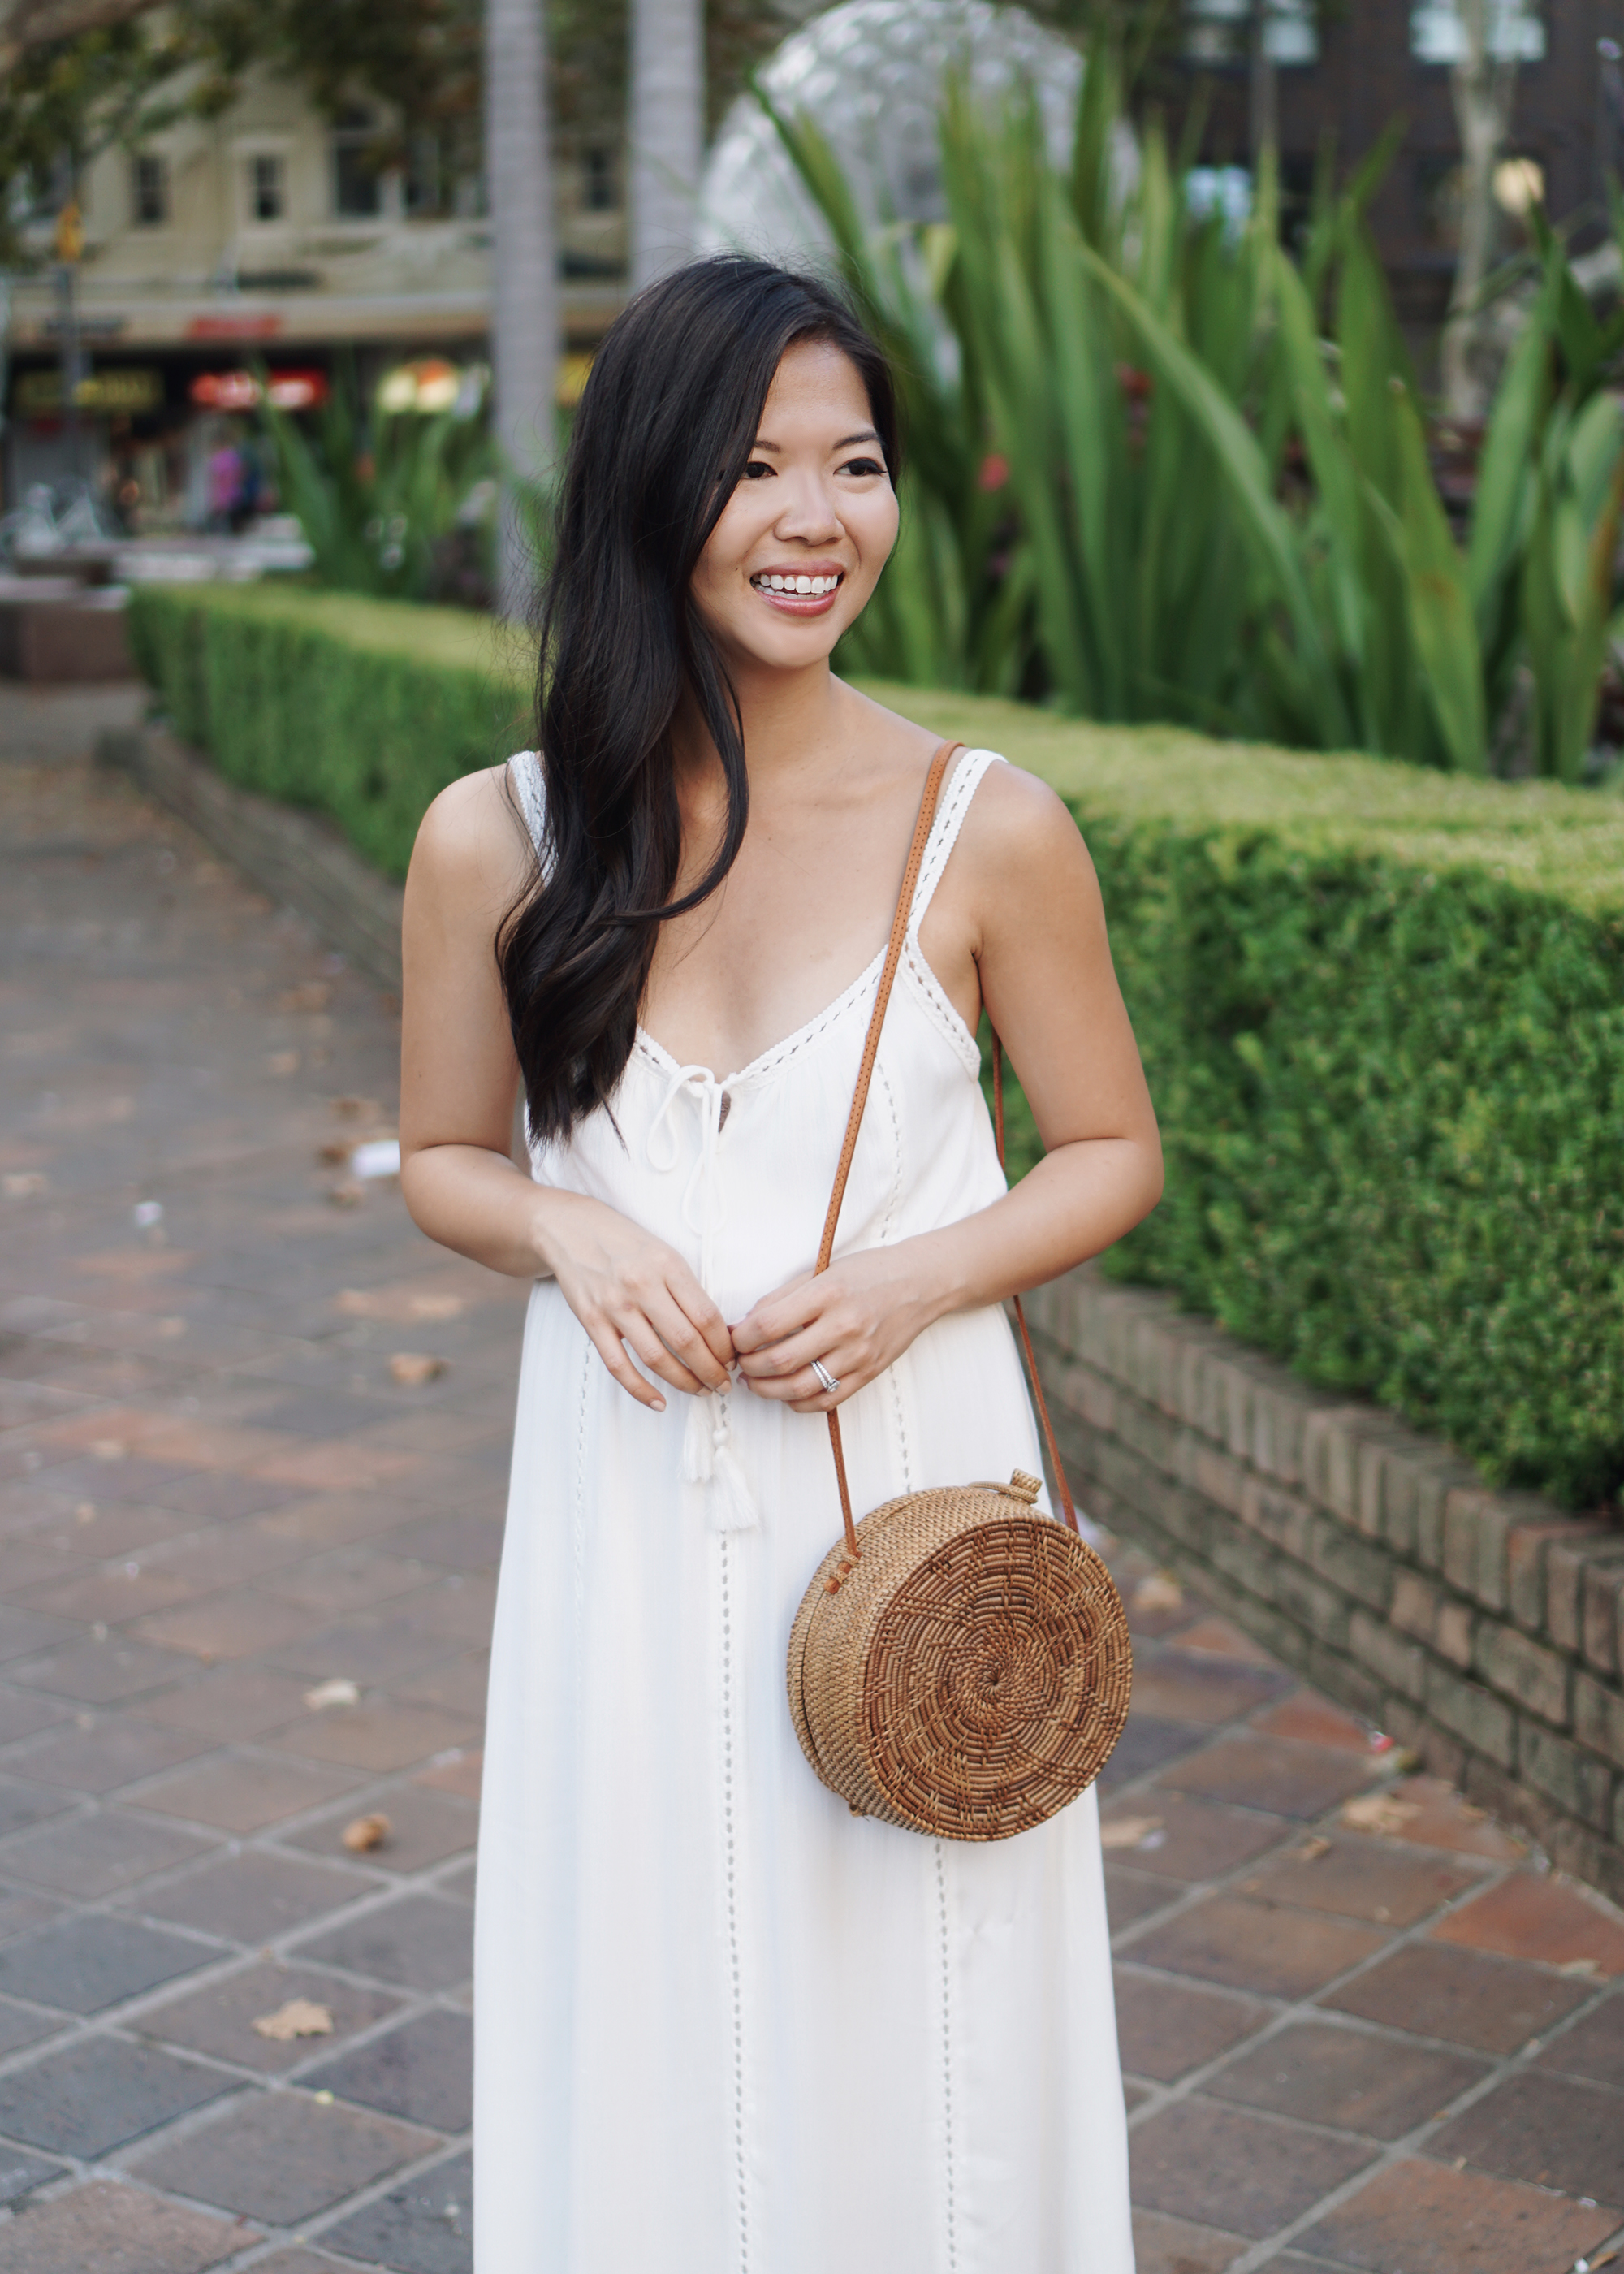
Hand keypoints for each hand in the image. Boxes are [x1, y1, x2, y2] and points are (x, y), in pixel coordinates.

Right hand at [536, 1191, 734, 1411]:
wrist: (571, 1229)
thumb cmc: (625, 1244)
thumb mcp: (664, 1253)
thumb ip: (687, 1289)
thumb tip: (716, 1333)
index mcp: (667, 1265)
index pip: (707, 1316)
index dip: (724, 1346)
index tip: (733, 1359)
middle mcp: (642, 1285)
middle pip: (686, 1341)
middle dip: (712, 1370)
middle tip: (723, 1384)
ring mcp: (614, 1305)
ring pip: (656, 1358)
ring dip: (684, 1382)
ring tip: (700, 1391)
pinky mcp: (591, 1321)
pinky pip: (618, 1366)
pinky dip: (640, 1389)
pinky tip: (659, 1401)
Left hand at [730, 1243, 944, 1412]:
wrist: (920, 1283)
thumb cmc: (868, 1273)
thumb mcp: (822, 1272)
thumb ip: (782, 1298)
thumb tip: (743, 1325)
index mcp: (827, 1294)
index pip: (768, 1325)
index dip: (741, 1339)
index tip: (735, 1340)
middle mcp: (844, 1325)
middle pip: (780, 1360)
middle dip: (750, 1367)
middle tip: (740, 1363)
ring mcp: (858, 1353)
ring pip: (800, 1387)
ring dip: (768, 1390)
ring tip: (755, 1383)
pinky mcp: (869, 1372)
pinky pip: (827, 1399)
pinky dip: (799, 1403)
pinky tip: (787, 1394)